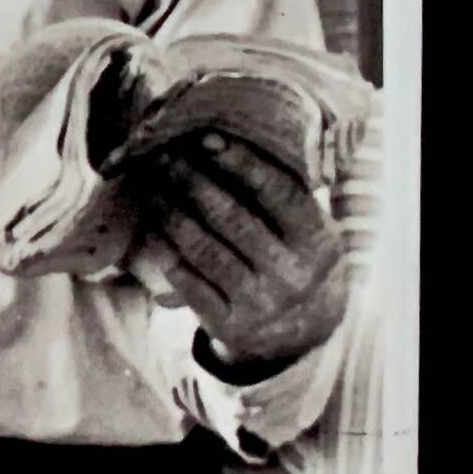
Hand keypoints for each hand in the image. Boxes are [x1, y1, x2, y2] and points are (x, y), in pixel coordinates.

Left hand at [127, 131, 345, 376]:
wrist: (306, 335)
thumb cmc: (300, 261)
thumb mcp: (311, 230)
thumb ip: (285, 194)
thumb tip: (228, 145)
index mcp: (318, 242)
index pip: (277, 193)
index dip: (241, 163)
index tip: (207, 138)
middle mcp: (292, 275)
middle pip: (231, 218)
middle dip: (192, 181)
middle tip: (165, 157)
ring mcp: (260, 304)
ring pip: (203, 249)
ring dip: (171, 213)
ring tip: (154, 188)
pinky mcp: (229, 326)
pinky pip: (187, 281)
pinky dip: (167, 252)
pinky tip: (155, 230)